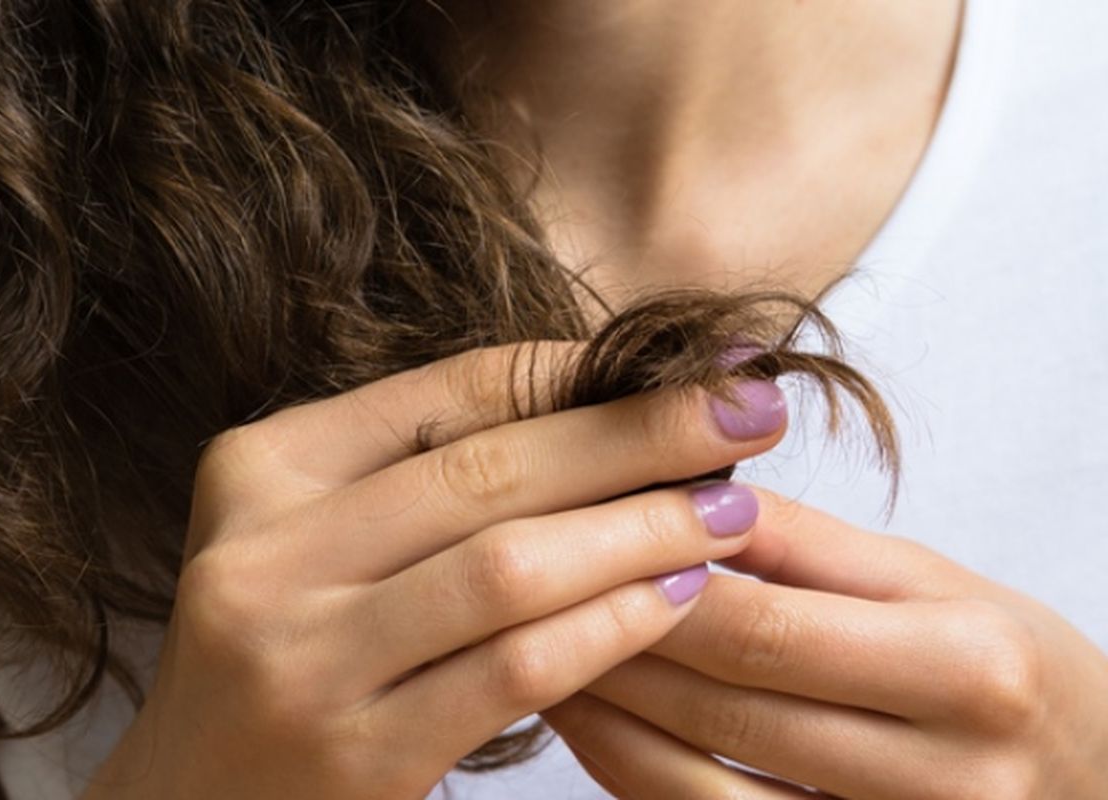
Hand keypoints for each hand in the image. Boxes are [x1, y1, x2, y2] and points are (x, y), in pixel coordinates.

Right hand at [82, 343, 786, 798]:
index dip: (585, 372)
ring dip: (639, 531)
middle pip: (490, 469)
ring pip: (508, 565)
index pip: (450, 393)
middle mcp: (263, 552)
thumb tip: (605, 404)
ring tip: (730, 510)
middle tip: (748, 411)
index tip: (695, 360)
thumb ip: (425, 475)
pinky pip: (513, 668)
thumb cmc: (285, 652)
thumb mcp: (318, 538)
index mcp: (259, 470)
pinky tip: (676, 598)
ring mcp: (298, 657)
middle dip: (639, 435)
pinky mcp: (352, 752)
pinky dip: (608, 625)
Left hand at [545, 490, 1107, 798]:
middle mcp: (945, 775)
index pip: (764, 624)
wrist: (1092, 780)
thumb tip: (682, 491)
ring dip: (601, 715)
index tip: (567, 537)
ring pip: (698, 785)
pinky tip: (589, 720)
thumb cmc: (1006, 665)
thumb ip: (806, 543)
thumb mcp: (936, 583)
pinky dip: (633, 773)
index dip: (650, 585)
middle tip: (523, 592)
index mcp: (969, 667)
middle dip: (608, 643)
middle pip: (725, 705)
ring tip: (532, 651)